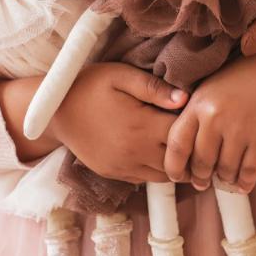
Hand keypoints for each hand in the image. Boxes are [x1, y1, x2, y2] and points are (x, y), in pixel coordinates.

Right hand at [0, 63, 187, 183]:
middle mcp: (135, 153)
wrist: (54, 111)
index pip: (183, 134)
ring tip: (181, 144)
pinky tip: (157, 150)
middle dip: (191, 150)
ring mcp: (123, 167)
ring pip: (163, 176)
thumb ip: (154, 88)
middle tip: (198, 133)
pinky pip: (145, 179)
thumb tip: (186, 97)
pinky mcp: (114, 174)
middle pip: (178, 161)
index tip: (201, 114)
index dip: (196, 125)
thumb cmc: (90, 86)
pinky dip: (156, 169)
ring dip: (175, 163)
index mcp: (141, 126)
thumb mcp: (121, 76)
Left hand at [164, 36, 255, 193]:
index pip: (177, 144)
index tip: (179, 176)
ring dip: (226, 178)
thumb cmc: (247, 79)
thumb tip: (184, 156)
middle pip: (201, 163)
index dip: (174, 166)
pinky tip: (243, 180)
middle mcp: (216, 116)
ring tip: (227, 175)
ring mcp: (241, 128)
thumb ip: (197, 115)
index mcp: (199, 102)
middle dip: (202, 176)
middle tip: (204, 180)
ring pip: (225, 171)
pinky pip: (248, 174)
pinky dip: (244, 182)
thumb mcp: (214, 88)